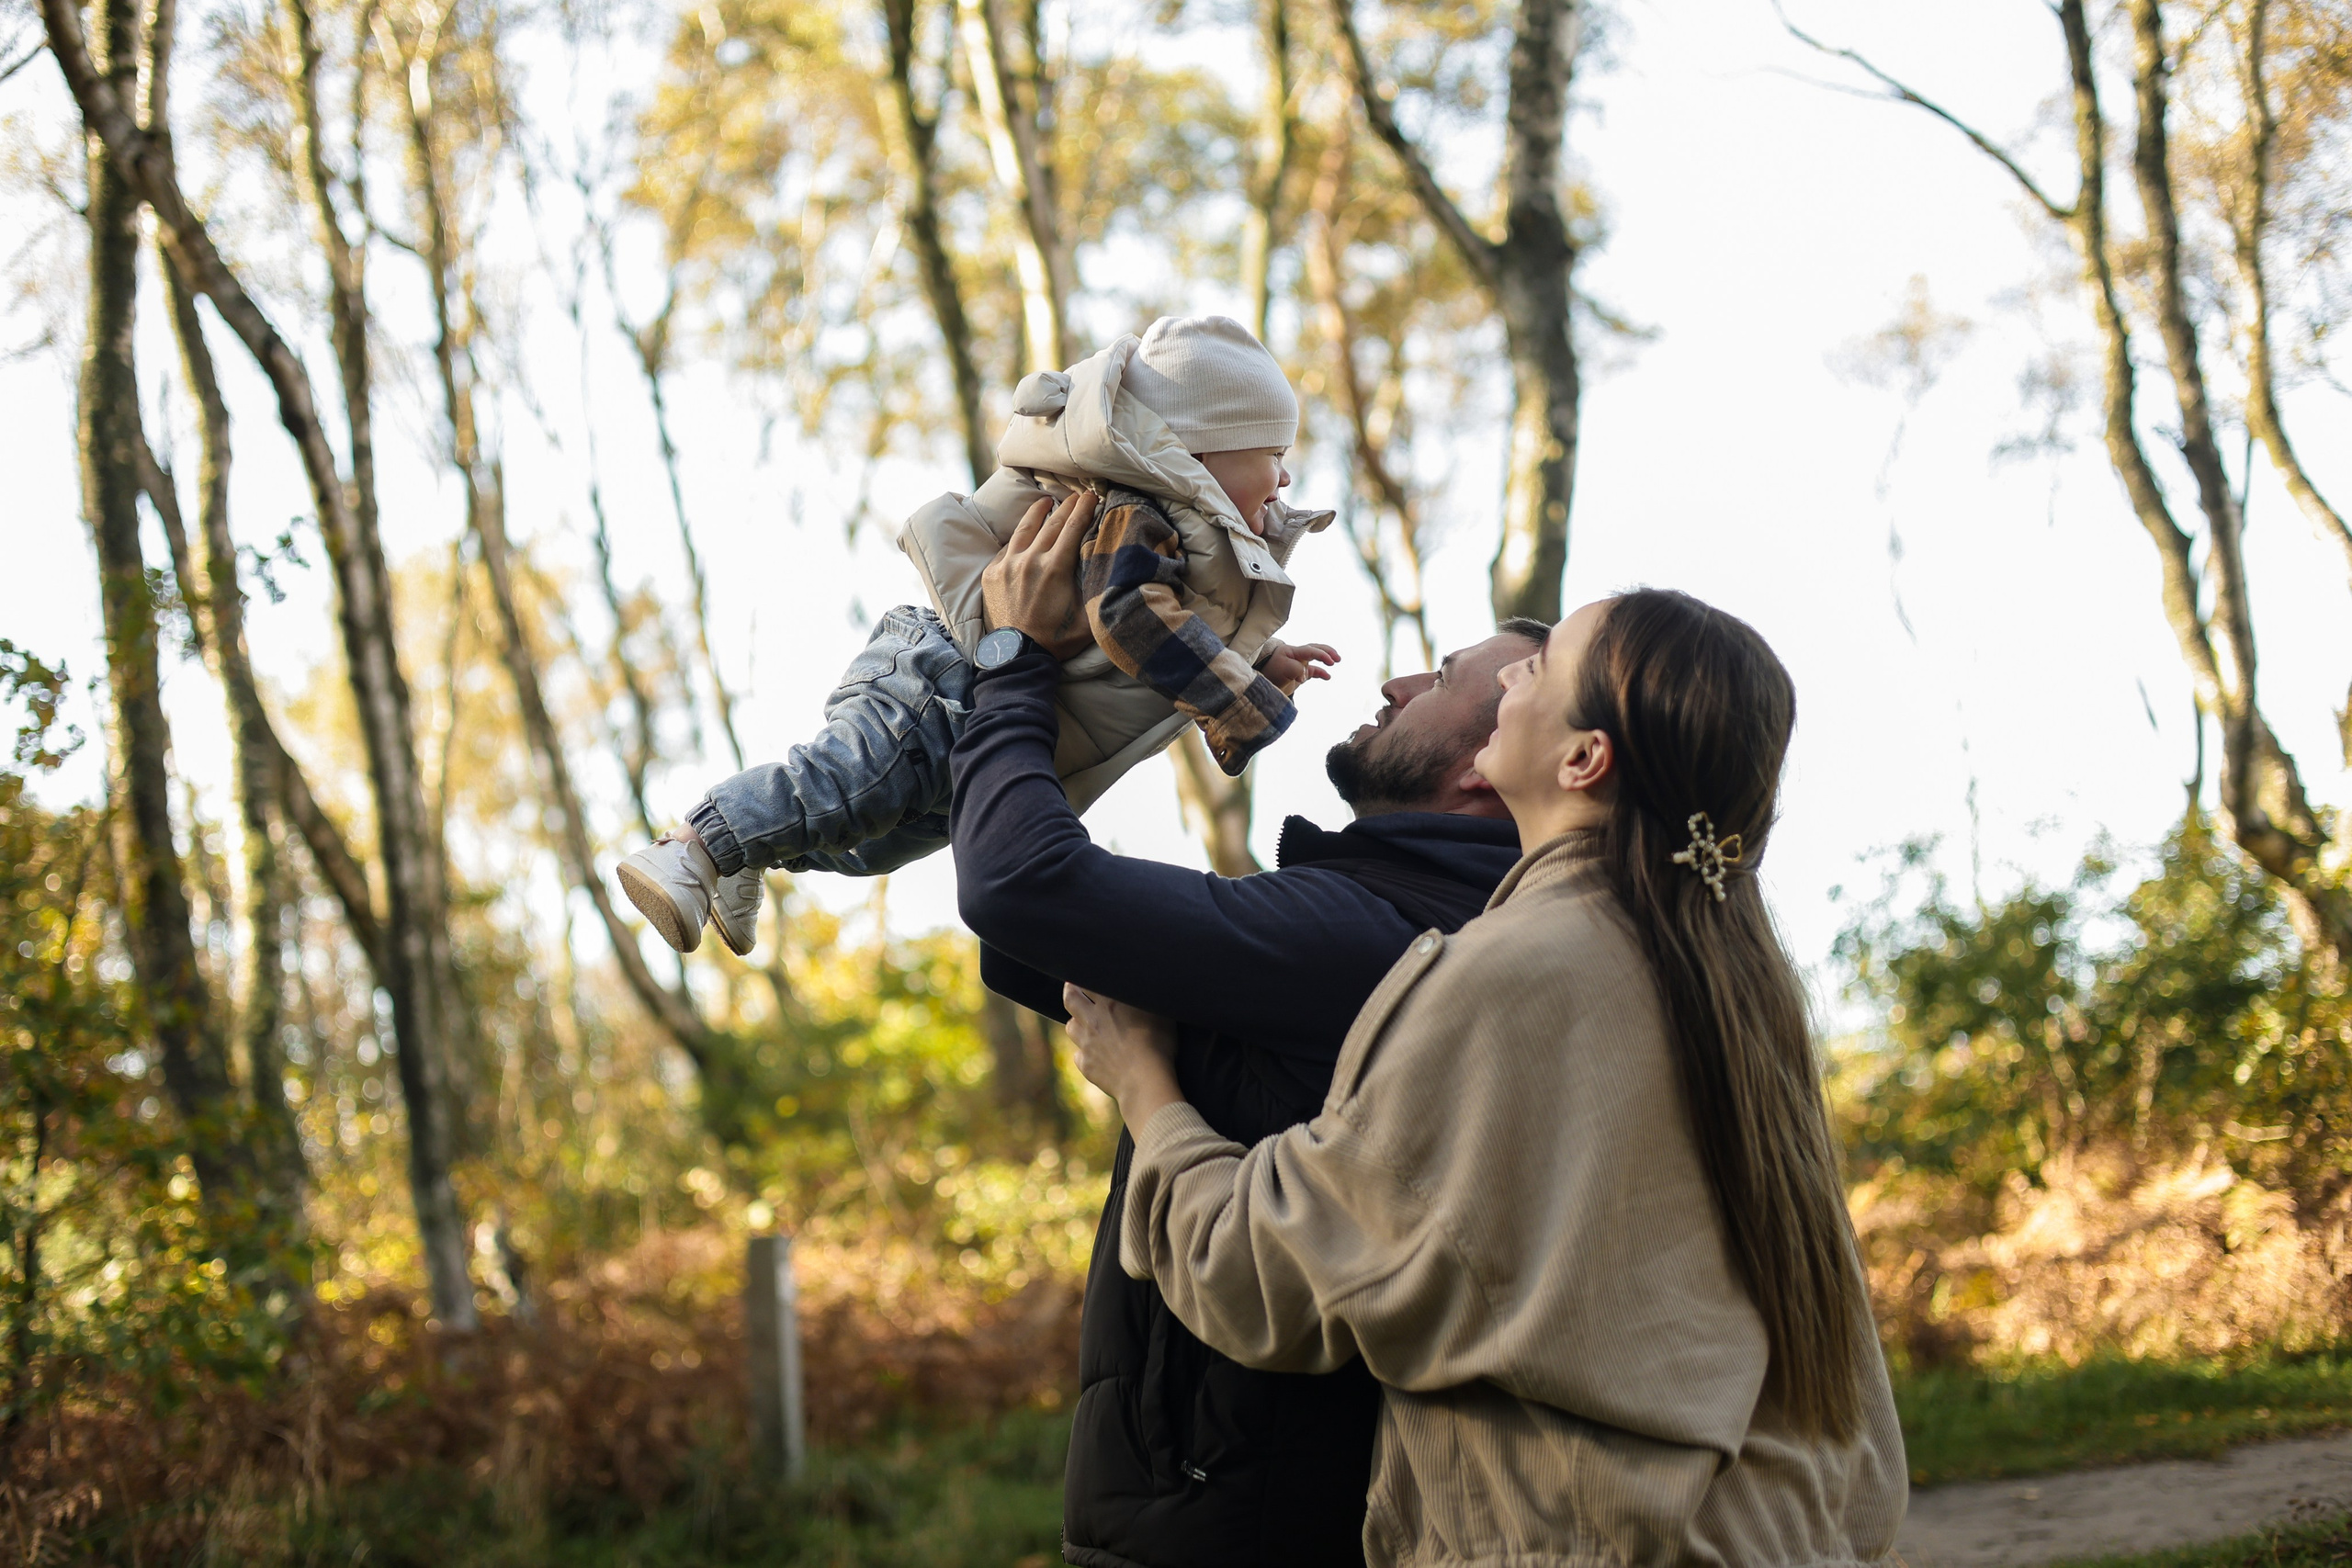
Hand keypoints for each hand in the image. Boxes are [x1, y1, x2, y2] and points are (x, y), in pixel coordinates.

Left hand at [982, 490, 1097, 659]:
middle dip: (1067, 506)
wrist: (1018, 654)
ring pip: (1025, 528)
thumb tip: (1114, 572)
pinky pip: (1007, 547)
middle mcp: (1030, 560)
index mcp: (1055, 568)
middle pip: (1052, 523)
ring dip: (1038, 511)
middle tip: (1076, 494)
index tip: (1091, 495)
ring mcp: (1008, 565)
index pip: (1073, 528)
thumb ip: (1098, 592)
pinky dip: (1019, 537)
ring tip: (1046, 501)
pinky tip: (1025, 532)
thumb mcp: (1087, 618)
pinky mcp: (992, 573)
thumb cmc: (1057, 639)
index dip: (1084, 509)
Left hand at [1064, 982, 1182, 1128]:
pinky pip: (1079, 1055)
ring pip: (1070, 1027)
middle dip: (1070, 992)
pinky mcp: (1087, 1065)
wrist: (1145, 1081)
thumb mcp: (1159, 1012)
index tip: (1086, 974)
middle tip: (1074, 989)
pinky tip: (1095, 1053)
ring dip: (1076, 1022)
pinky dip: (1085, 1052)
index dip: (1083, 975)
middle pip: (1070, 999)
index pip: (1086, 979)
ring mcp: (1087, 1043)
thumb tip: (1145, 985)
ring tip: (1085, 1022)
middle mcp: (1093, 1020)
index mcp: (1110, 1002)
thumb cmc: (1159, 1044)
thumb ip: (1146, 997)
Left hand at [1258, 639, 1339, 695]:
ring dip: (1325, 659)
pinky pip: (1313, 671)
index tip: (1331, 662)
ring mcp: (1298, 664)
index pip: (1310, 650)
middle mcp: (1296, 655)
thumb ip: (1296, 669)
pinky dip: (1321, 673)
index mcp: (1291, 651)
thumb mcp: (1282, 669)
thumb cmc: (1269, 674)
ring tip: (1336, 661)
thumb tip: (1304, 675)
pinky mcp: (1298, 674)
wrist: (1261, 685)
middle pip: (1314, 649)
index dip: (1322, 655)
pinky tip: (1328, 676)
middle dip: (1327, 651)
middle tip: (1337, 658)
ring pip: (1315, 659)